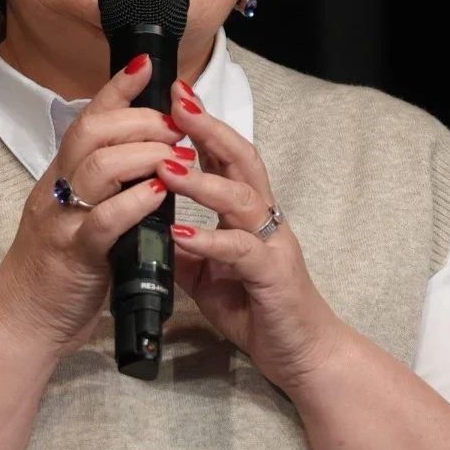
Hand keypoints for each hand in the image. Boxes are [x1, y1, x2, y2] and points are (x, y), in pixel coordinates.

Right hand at [0, 55, 188, 359]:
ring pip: (100, 166)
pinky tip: (160, 194)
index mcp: (59, 178)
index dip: (117, 89)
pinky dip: (135, 202)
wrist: (20, 324)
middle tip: (178, 127)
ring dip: (147, 155)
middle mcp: (55, 190)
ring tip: (178, 159)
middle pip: (94, 132)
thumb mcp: (75, 218)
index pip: (86, 118)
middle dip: (143, 121)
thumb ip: (102, 190)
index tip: (145, 65)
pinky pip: (104, 219)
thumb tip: (146, 162)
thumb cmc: (55, 274)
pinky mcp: (73, 255)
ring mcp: (61, 221)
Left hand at [157, 79, 348, 394]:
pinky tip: (183, 234)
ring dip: (202, 180)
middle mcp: (263, 219)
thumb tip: (147, 230)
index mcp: (246, 213)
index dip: (201, 124)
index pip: (224, 157)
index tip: (173, 94)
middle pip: (240, 159)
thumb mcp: (209, 276)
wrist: (302, 355)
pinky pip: (242, 251)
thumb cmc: (258, 309)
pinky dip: (211, 241)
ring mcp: (271, 244)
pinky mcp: (273, 276)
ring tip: (166, 168)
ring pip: (241, 198)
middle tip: (176, 103)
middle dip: (208, 128)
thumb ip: (185, 249)